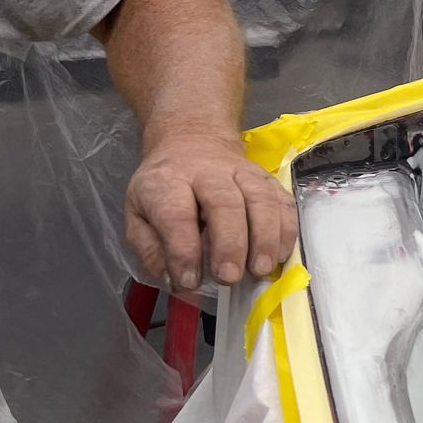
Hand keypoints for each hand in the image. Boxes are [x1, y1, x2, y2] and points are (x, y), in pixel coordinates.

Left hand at [123, 127, 298, 291]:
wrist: (192, 142)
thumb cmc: (164, 187)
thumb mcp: (136, 214)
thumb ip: (149, 248)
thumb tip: (171, 278)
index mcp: (167, 182)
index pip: (176, 215)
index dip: (183, 251)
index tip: (189, 281)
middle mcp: (207, 173)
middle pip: (225, 203)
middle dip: (230, 244)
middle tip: (229, 277)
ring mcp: (243, 173)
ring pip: (260, 200)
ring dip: (264, 238)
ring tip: (261, 269)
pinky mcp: (268, 178)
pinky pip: (283, 202)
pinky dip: (286, 230)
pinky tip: (281, 254)